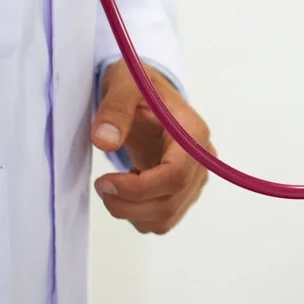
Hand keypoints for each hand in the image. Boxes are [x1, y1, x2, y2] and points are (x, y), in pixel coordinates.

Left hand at [91, 61, 212, 233]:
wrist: (148, 95)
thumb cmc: (140, 85)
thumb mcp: (124, 83)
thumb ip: (115, 108)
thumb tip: (104, 141)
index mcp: (192, 133)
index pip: (175, 176)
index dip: (139, 188)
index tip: (105, 181)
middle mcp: (202, 160)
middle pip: (170, 203)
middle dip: (128, 204)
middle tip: (101, 185)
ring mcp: (195, 179)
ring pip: (166, 218)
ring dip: (131, 212)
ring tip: (113, 184)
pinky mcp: (184, 192)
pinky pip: (163, 220)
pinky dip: (138, 214)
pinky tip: (129, 187)